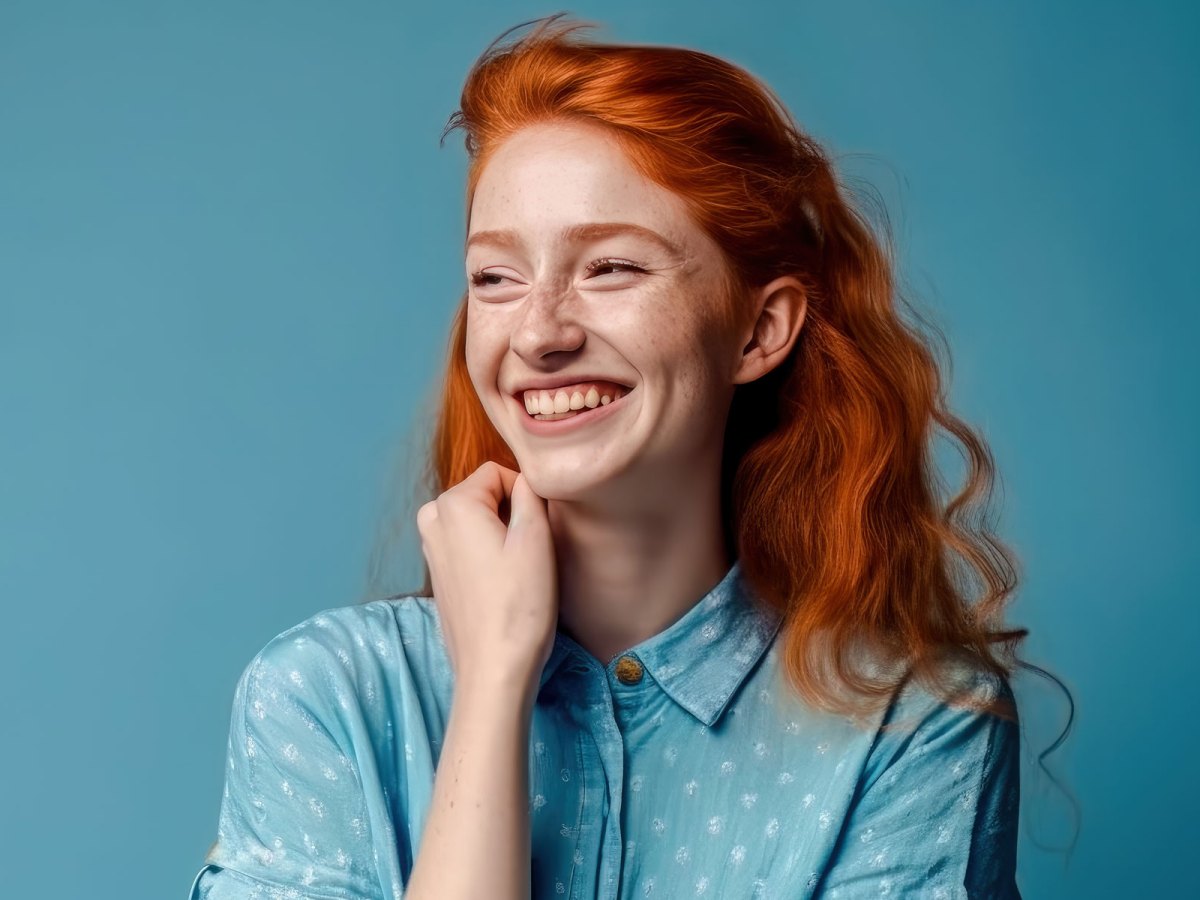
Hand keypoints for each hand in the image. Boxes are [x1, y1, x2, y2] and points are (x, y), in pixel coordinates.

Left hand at [416, 462, 557, 695]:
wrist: (493, 668)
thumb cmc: (519, 604)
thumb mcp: (536, 538)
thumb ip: (531, 493)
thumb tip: (528, 478)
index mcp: (453, 504)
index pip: (500, 472)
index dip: (526, 496)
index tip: (538, 531)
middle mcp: (432, 518)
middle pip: (485, 494)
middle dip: (511, 514)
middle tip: (529, 552)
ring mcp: (429, 547)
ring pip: (477, 519)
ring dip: (501, 535)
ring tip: (516, 570)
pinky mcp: (436, 572)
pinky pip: (467, 543)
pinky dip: (487, 554)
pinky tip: (502, 584)